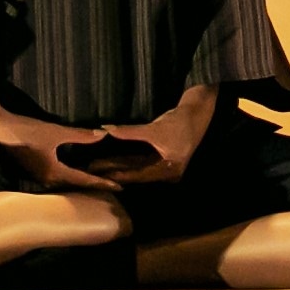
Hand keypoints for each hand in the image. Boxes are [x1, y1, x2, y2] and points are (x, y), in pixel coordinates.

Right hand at [0, 128, 138, 194]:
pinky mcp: (34, 169)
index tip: (120, 187)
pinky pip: (58, 177)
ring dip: (82, 181)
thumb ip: (80, 135)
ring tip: (98, 180)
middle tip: (113, 185)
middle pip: (76, 186)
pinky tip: (76, 170)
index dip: (103, 183)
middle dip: (94, 185)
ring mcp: (39, 176)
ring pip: (67, 183)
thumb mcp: (56, 132)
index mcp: (54, 173)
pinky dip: (71, 176)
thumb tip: (101, 135)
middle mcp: (48, 180)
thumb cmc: (27, 131)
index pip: (84, 181)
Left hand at [58, 90, 213, 188]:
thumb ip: (130, 132)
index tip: (99, 173)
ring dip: (119, 166)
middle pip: (135, 173)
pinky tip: (113, 159)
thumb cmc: (180, 122)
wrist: (197, 114)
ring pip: (136, 167)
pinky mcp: (161, 157)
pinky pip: (140, 161)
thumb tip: (106, 130)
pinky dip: (127, 160)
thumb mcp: (154, 129)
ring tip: (98, 165)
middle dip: (114, 171)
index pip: (137, 175)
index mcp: (167, 171)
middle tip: (92, 170)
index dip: (117, 174)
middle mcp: (165, 172)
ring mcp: (164, 166)